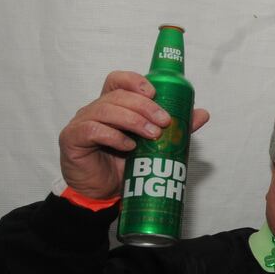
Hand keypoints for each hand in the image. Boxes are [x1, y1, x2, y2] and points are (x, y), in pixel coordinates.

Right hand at [59, 71, 210, 199]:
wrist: (103, 193)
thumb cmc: (124, 165)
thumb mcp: (153, 144)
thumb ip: (175, 128)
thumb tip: (202, 113)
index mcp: (113, 105)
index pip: (118, 80)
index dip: (135, 81)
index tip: (155, 92)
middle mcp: (95, 109)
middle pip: (118, 95)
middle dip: (145, 106)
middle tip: (164, 121)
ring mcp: (82, 122)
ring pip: (106, 110)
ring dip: (133, 120)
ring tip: (152, 135)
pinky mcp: (72, 139)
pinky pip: (92, 130)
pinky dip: (114, 136)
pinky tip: (129, 147)